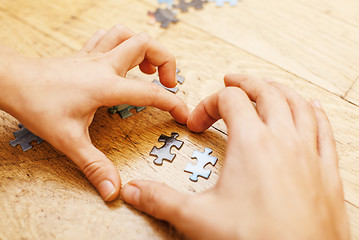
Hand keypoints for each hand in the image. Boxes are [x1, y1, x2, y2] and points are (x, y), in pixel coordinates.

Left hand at [0, 25, 187, 200]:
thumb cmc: (38, 105)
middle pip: (146, 44)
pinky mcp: (85, 54)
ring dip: (144, 47)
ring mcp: (94, 56)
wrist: (12, 81)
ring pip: (127, 34)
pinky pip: (108, 36)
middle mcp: (104, 65)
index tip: (185, 114)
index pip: (150, 92)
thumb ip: (94, 165)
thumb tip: (113, 189)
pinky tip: (121, 58)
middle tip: (166, 82)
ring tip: (147, 68)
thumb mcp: (68, 140)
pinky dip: (122, 42)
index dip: (173, 103)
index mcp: (106, 86)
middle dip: (165, 60)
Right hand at [121, 75, 349, 238]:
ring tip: (267, 87)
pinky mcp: (326, 171)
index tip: (197, 124)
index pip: (228, 100)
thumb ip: (161, 199)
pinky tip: (311, 108)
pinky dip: (315, 112)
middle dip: (245, 82)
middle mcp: (283, 140)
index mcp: (251, 143)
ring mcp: (309, 153)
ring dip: (279, 90)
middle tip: (231, 79)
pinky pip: (324, 129)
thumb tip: (133, 190)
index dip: (207, 104)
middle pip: (265, 92)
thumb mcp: (198, 218)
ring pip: (298, 104)